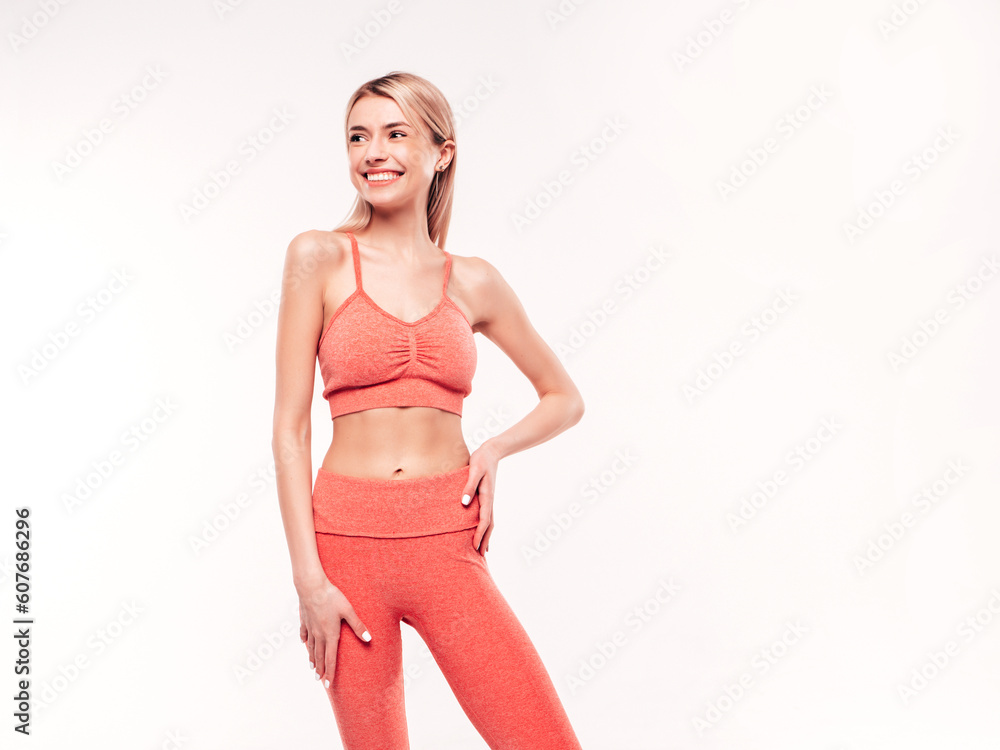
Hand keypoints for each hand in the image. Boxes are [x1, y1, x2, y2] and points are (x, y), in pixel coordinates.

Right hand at [297, 577, 370, 686]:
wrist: (311, 586)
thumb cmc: (332, 597)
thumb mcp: (348, 610)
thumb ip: (358, 626)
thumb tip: (369, 639)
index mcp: (330, 634)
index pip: (331, 659)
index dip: (330, 673)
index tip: (329, 684)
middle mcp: (319, 634)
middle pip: (320, 656)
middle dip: (320, 669)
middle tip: (318, 680)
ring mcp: (310, 628)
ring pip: (311, 647)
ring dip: (312, 658)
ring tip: (312, 668)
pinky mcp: (304, 620)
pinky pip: (304, 633)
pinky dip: (305, 640)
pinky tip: (304, 643)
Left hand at [460, 440, 500, 554]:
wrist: (491, 451)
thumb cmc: (481, 459)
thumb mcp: (474, 471)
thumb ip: (469, 487)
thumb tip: (464, 504)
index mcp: (487, 497)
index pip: (484, 521)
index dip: (479, 535)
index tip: (474, 547)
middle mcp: (490, 501)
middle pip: (489, 526)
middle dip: (485, 541)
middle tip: (480, 557)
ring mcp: (489, 499)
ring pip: (489, 522)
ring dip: (486, 536)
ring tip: (483, 550)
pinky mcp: (486, 496)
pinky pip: (487, 516)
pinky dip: (485, 526)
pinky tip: (481, 530)